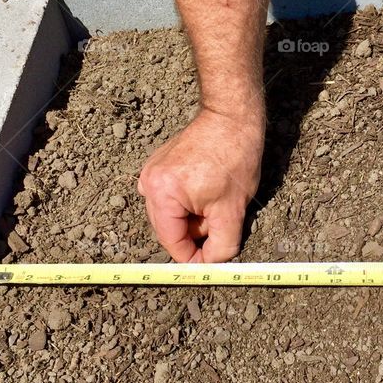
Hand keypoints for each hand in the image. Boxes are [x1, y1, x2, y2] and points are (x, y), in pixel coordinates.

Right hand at [138, 108, 264, 262]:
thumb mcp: (233, 209)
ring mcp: (150, 172)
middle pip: (169, 229)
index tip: (211, 263)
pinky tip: (207, 188)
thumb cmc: (234, 156)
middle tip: (221, 218)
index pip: (171, 242)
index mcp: (161, 194)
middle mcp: (148, 183)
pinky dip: (189, 202)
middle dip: (196, 232)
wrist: (231, 117)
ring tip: (216, 198)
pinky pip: (171, 197)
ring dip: (194, 216)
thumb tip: (210, 265)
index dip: (193, 258)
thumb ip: (221, 245)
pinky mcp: (158, 165)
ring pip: (171, 214)